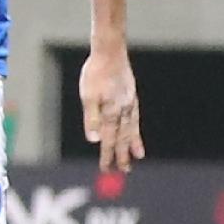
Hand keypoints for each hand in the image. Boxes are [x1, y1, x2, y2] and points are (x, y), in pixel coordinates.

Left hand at [80, 48, 142, 172]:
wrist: (110, 52)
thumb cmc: (94, 73)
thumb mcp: (87, 96)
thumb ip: (92, 119)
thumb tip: (94, 140)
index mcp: (111, 113)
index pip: (108, 140)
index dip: (107, 156)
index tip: (106, 169)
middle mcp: (123, 111)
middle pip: (122, 138)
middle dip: (121, 155)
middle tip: (124, 171)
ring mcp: (129, 104)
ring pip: (131, 130)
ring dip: (131, 145)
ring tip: (136, 158)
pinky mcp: (131, 97)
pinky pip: (135, 119)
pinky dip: (136, 130)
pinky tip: (135, 135)